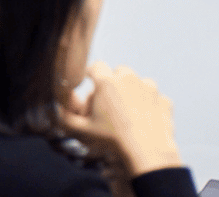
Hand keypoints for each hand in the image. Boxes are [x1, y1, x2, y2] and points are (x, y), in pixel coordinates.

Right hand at [58, 61, 181, 177]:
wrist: (147, 152)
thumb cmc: (111, 140)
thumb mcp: (80, 131)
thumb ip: (64, 117)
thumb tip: (55, 108)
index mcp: (107, 82)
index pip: (96, 66)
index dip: (90, 73)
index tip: (88, 80)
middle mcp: (130, 79)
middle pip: (119, 72)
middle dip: (112, 82)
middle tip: (108, 102)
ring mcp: (150, 88)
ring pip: (138, 83)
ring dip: (132, 92)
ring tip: (126, 112)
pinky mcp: (164, 100)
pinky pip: (154, 98)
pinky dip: (149, 106)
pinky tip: (143, 121)